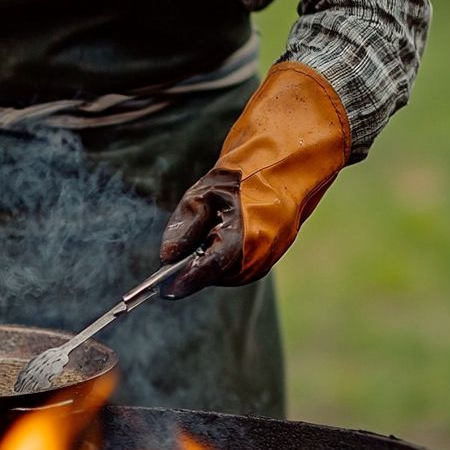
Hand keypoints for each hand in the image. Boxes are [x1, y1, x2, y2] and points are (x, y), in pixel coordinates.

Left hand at [160, 62, 350, 297]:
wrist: (286, 160)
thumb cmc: (243, 174)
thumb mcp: (203, 193)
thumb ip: (184, 227)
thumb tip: (167, 256)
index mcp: (242, 237)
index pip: (206, 271)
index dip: (183, 281)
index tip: (163, 289)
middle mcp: (259, 253)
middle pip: (217, 276)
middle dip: (197, 267)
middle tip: (181, 252)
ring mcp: (270, 255)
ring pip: (231, 273)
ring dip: (213, 261)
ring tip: (208, 233)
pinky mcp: (275, 253)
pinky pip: (244, 265)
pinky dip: (228, 257)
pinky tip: (222, 235)